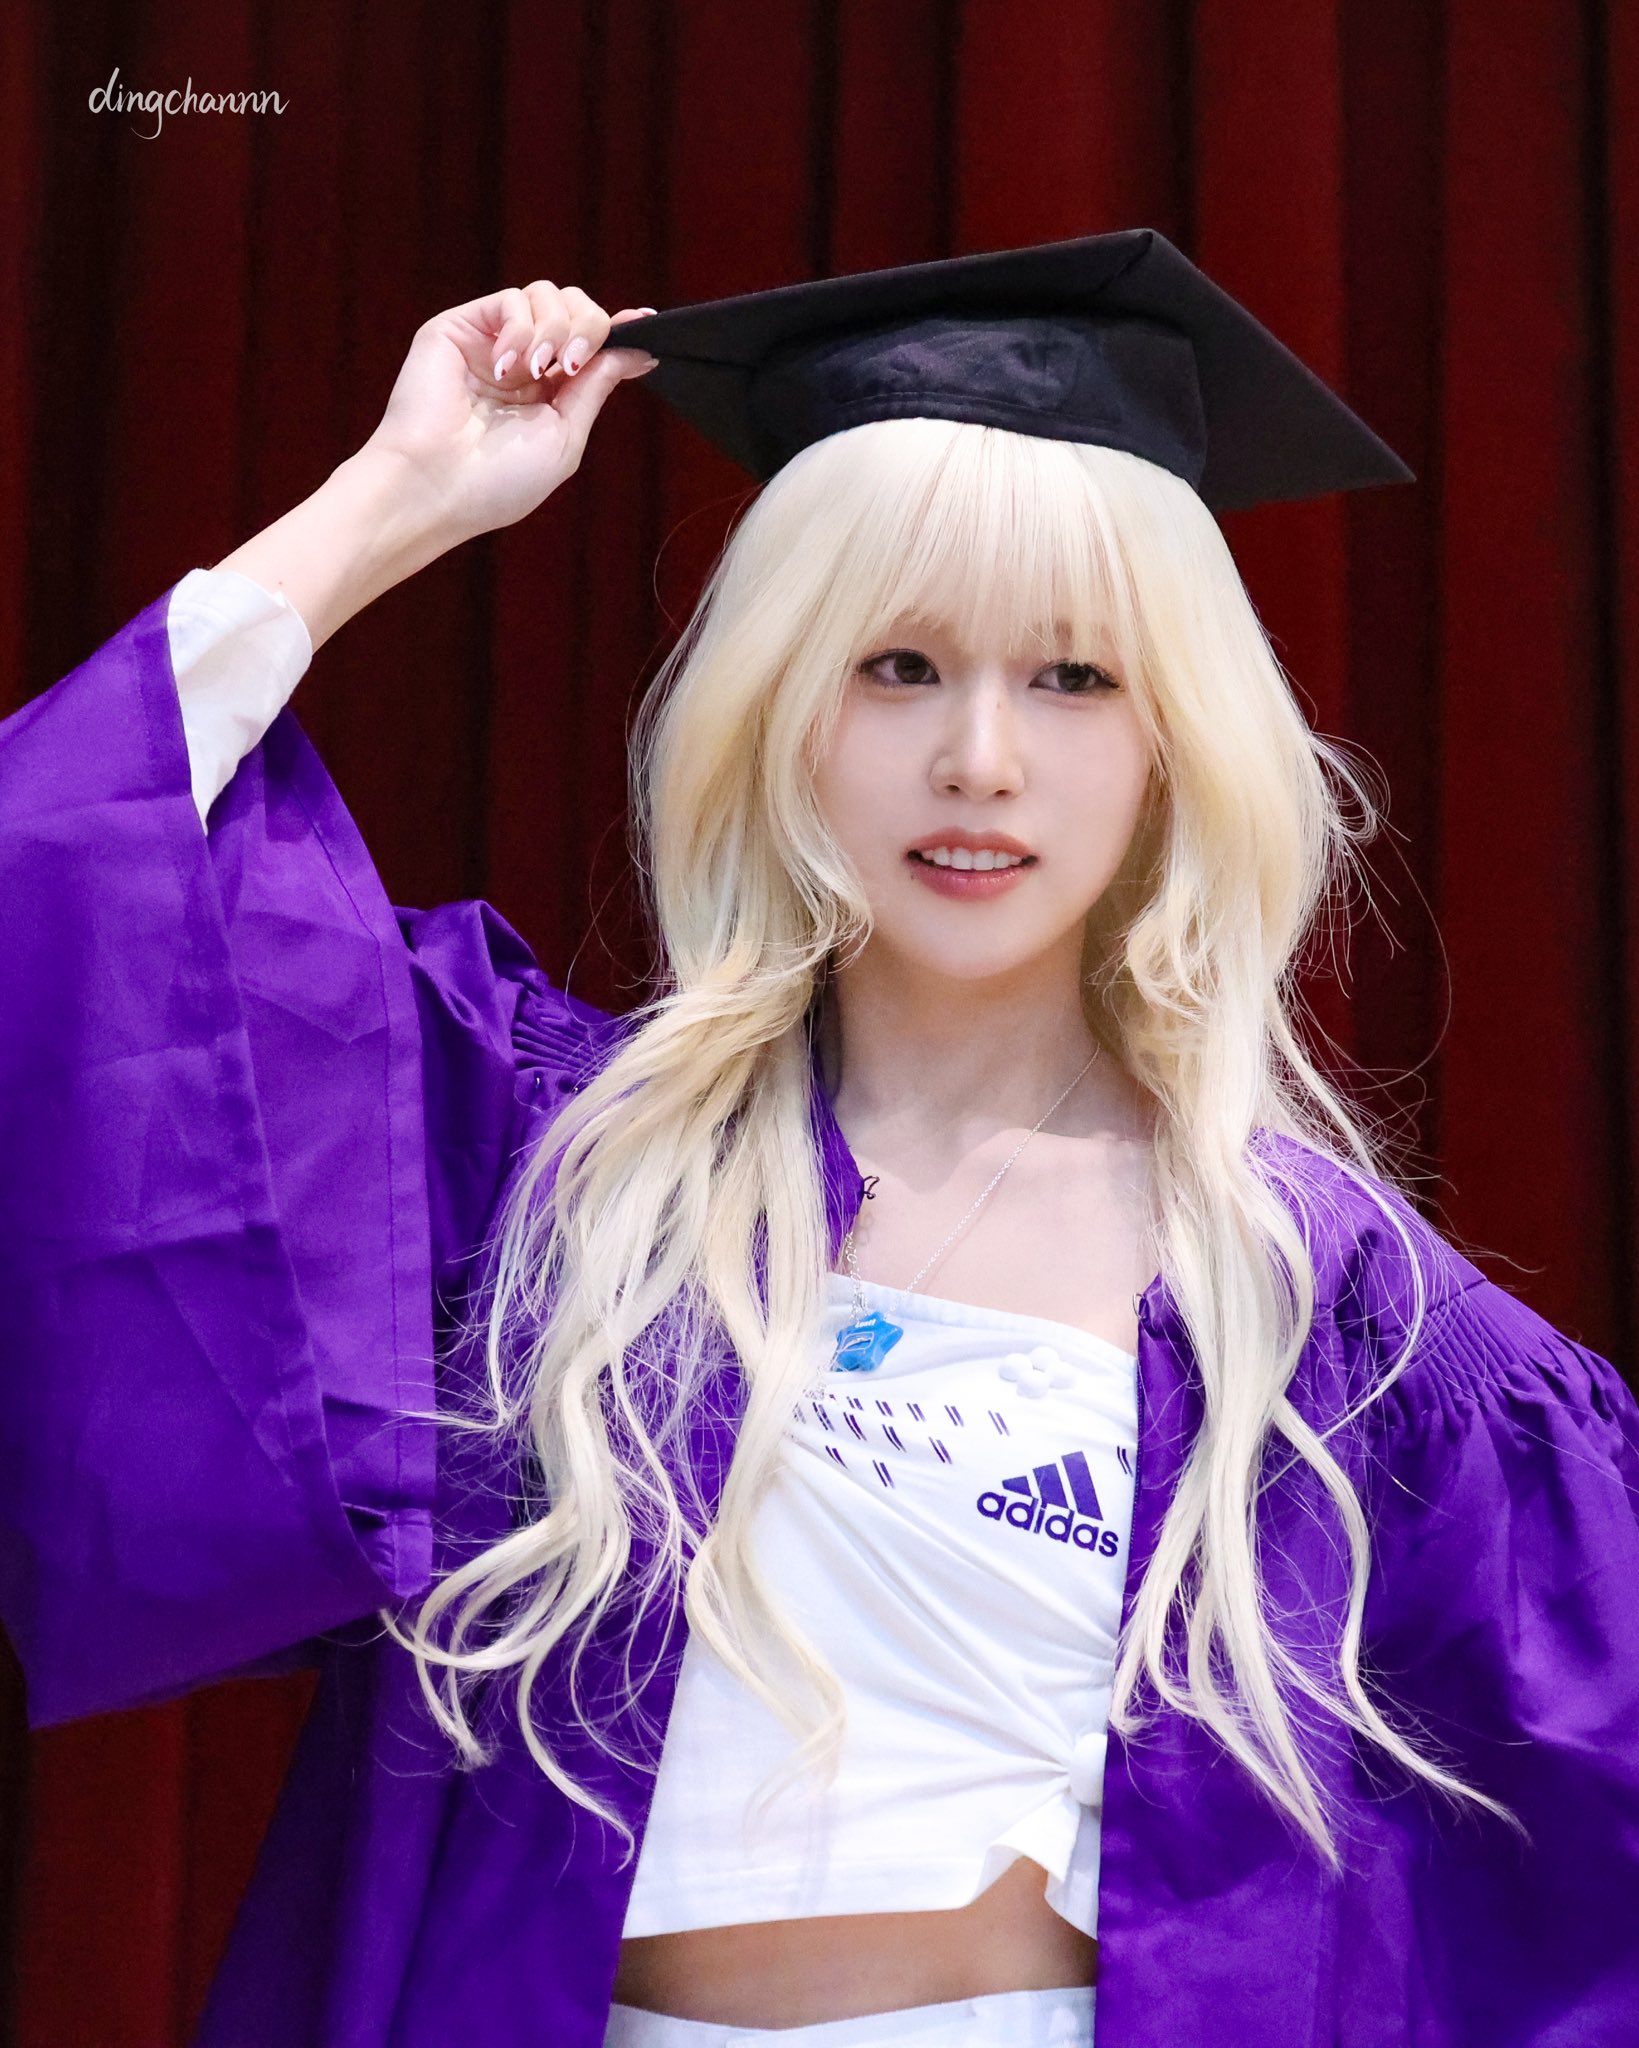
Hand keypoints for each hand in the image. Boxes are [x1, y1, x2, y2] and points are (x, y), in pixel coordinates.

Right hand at [359, 281, 657, 544]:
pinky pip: (512, 300)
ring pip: (548, 296)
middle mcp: (521, 362)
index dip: (617, 332)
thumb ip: (597, 387)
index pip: (590, 344)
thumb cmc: (497, 480)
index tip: (645, 324)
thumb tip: (639, 351)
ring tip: (536, 372)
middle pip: (576, 309)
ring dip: (555, 331)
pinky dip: (522, 329)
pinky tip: (509, 367)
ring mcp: (491, 342)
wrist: (437, 486)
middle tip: (571, 366)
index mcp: (547, 392)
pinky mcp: (461, 327)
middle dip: (588, 330)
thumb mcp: (565, 435)